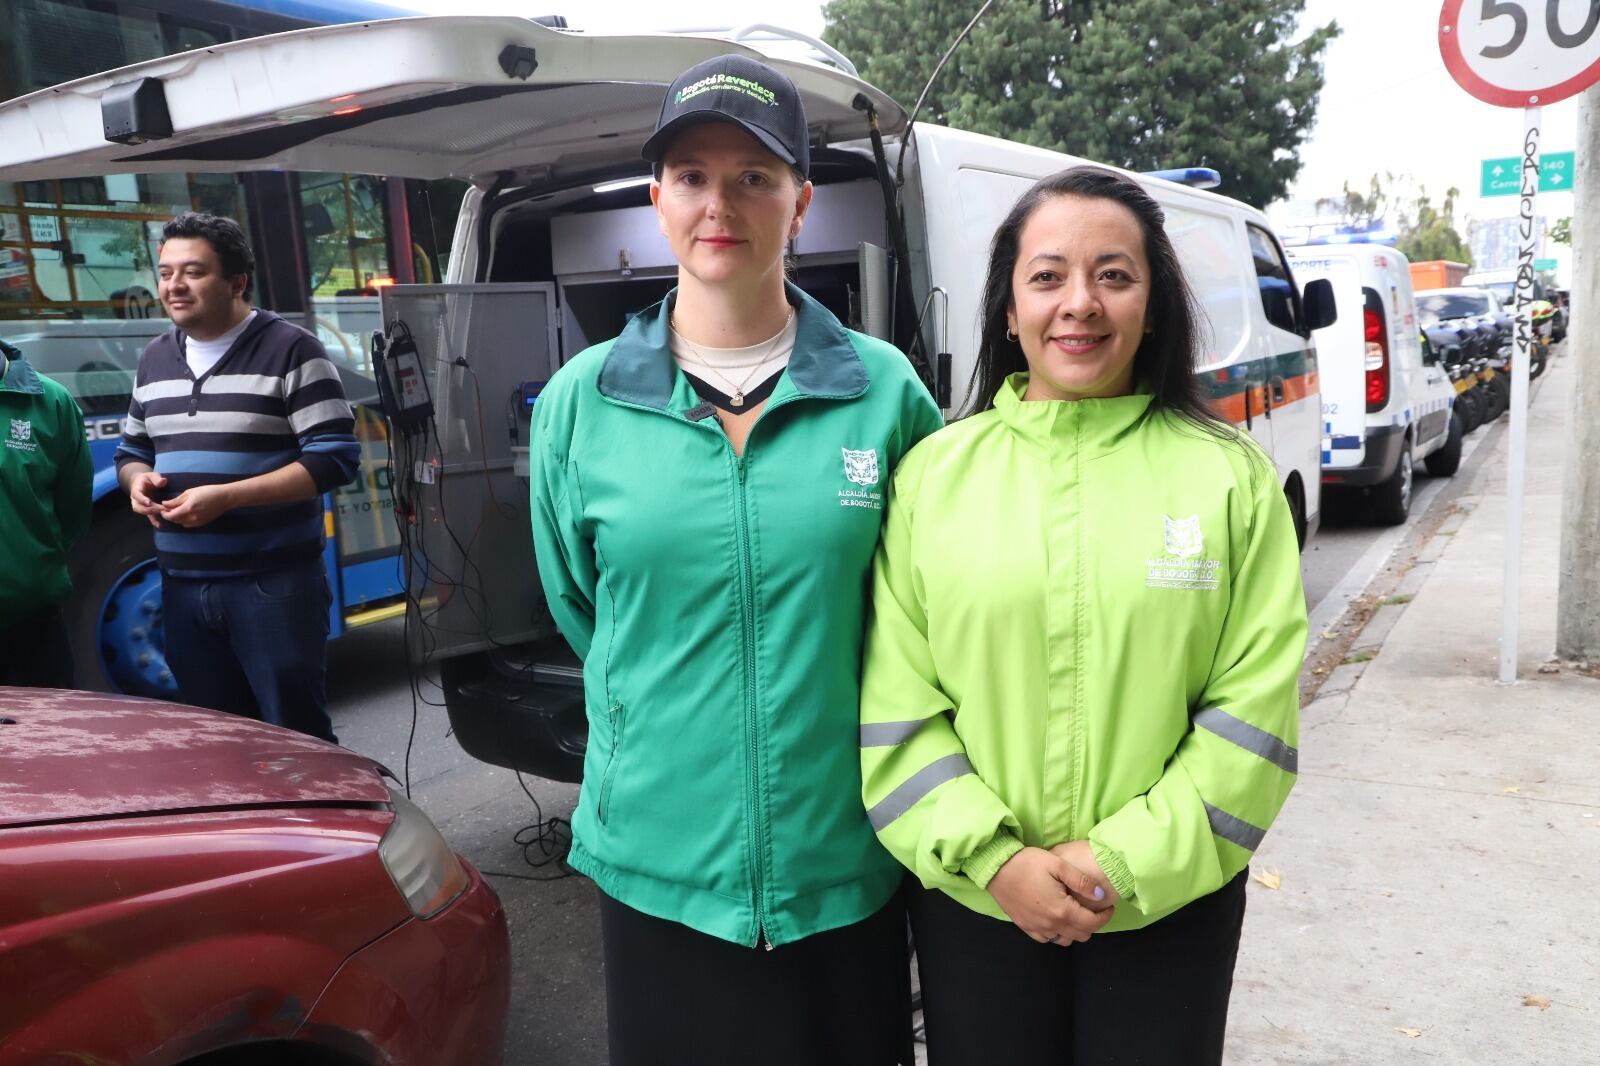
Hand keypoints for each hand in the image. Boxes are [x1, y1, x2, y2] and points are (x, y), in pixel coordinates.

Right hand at [127, 470, 167, 527]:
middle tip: (160, 509)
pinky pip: (147, 516)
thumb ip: (157, 478)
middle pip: (137, 506)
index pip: (137, 494)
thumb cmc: (148, 478)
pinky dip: (153, 520)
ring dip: (151, 514)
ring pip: (141, 511)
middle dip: (148, 508)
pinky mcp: (145, 509)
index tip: (148, 502)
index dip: (142, 499)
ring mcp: (139, 504)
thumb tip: (163, 481)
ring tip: (162, 516)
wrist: (142, 482)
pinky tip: (159, 525)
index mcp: (136, 488)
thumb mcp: (152, 475)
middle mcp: (135, 498)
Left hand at [160, 484, 235, 527]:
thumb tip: (164, 504)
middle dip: (170, 515)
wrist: (224, 498)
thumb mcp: (190, 492)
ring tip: (177, 510)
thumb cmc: (208, 491)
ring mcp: (197, 522)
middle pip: (175, 520)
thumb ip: (176, 500)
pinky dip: (184, 520)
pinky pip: (188, 524)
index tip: (162, 508)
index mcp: (188, 508)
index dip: (164, 513)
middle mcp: (192, 518)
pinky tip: (186, 513)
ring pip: (181, 523)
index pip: (170, 516)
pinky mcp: (202, 523)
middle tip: (168, 508)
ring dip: (177, 518)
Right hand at [985, 846, 1113, 946]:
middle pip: (1081, 935)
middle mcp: (1050, 925)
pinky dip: (1057, 934)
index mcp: (1061, 910)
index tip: (1108, 906)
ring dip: (1075, 931)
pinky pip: (1047, 939)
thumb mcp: (1057, 864)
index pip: (1092, 923)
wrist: (995, 867)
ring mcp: (1036, 928)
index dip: (1105, 917)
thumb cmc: (1027, 862)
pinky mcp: (1024, 926)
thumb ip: (1081, 881)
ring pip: (1065, 941)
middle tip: (1093, 909)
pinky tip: (1055, 919)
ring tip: (1075, 914)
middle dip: (1092, 924)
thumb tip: (1100, 895)